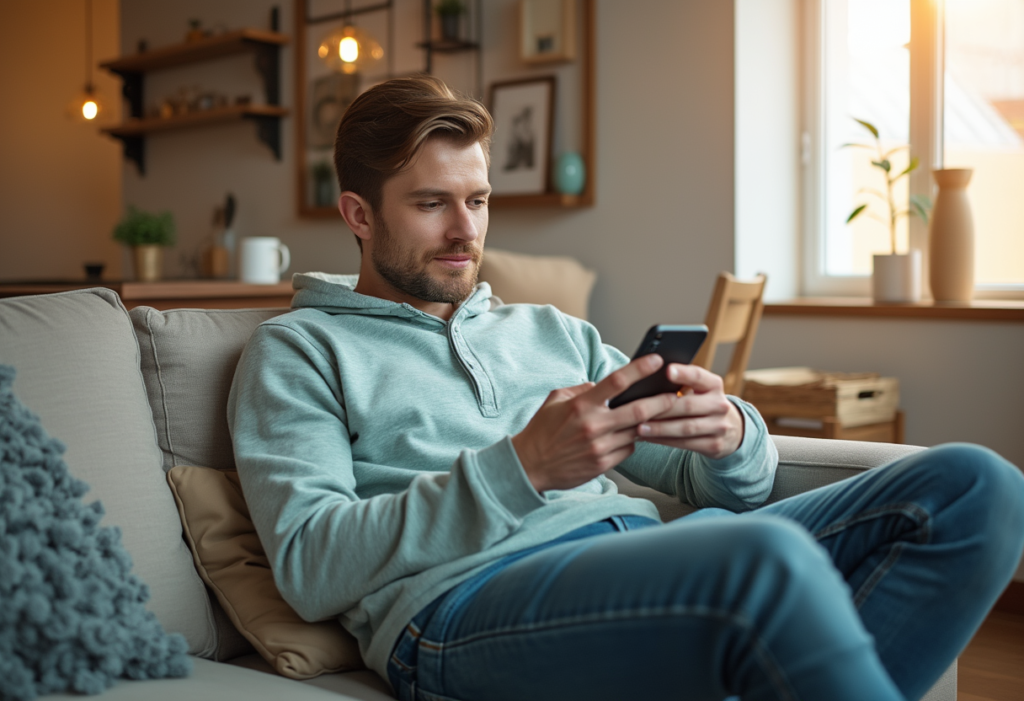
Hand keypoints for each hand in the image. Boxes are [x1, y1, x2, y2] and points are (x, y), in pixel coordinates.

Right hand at [511, 355, 678, 492]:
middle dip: (661, 402)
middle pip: (639, 410)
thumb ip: (580, 389)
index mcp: (581, 405)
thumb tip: (601, 383)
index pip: (616, 381)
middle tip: (675, 395)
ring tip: (659, 415)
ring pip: (637, 431)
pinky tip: (627, 437)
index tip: (657, 360)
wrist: (529, 467)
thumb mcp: (554, 401)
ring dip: (648, 423)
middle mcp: (593, 425)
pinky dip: (631, 441)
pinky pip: (628, 449)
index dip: (640, 369)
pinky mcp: (603, 465)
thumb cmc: (541, 431)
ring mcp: (599, 447)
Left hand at [635, 363, 744, 459]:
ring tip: (639, 428)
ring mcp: (719, 427)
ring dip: (660, 428)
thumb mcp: (700, 389)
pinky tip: (648, 438)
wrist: (731, 429)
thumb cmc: (702, 403)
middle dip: (662, 408)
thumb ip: (682, 383)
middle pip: (688, 405)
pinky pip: (685, 444)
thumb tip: (648, 379)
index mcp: (714, 385)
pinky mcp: (714, 445)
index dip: (683, 373)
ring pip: (685, 428)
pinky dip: (664, 441)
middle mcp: (720, 405)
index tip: (667, 370)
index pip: (698, 376)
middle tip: (639, 409)